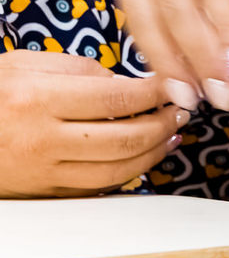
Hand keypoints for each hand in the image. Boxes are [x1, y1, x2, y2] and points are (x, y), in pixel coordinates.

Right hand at [0, 51, 186, 197]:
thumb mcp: (20, 66)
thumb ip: (74, 69)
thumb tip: (124, 82)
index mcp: (36, 99)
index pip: (115, 98)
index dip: (153, 92)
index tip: (172, 85)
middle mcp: (43, 139)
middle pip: (125, 138)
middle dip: (162, 124)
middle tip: (179, 111)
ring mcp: (46, 171)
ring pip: (120, 168)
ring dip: (155, 152)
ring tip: (171, 134)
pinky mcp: (48, 192)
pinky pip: (101, 186)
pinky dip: (131, 172)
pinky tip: (145, 157)